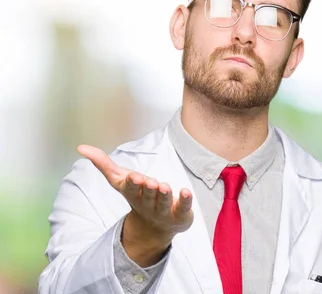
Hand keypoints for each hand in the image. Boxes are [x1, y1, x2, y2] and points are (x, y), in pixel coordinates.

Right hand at [77, 144, 193, 265]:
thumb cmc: (138, 196)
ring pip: (164, 202)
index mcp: (134, 195)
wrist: (156, 226)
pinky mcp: (181, 213)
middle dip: (147, 188)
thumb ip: (103, 164)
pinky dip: (185, 200)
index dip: (133, 184)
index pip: (131, 189)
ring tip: (165, 187)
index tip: (133, 176)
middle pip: (147, 196)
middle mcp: (148, 204)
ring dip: (165, 195)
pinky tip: (186, 192)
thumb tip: (81, 147)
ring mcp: (165, 210)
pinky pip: (184, 207)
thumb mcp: (120, 180)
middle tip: (148, 181)